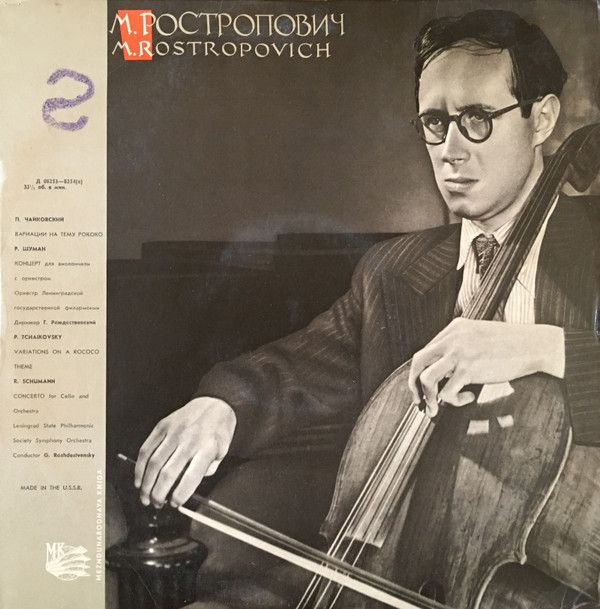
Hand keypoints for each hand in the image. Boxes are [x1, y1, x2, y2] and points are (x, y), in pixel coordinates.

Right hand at [134, 397, 236, 507]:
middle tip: (157, 504)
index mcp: (207, 448)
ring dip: (146, 484)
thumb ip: (206, 471)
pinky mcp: (162, 426)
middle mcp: (189, 440)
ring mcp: (174, 432)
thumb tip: (186, 486)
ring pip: (154, 463)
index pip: (191, 477)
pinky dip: (139, 467)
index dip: (180, 495)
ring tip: (146, 498)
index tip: (175, 504)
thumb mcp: (222, 452)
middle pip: (168, 473)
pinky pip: (146, 449)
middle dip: (159, 494)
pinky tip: (139, 480)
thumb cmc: (218, 430)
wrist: (214, 403)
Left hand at [408, 318, 564, 416]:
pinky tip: (469, 397)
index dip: (419, 372)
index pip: (425, 351)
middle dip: (413, 384)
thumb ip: (460, 345)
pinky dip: (455, 400)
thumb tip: (444, 369)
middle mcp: (452, 338)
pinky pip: (448, 392)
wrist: (534, 345)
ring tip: (436, 408)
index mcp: (454, 328)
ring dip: (428, 397)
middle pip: (417, 361)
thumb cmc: (510, 344)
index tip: (422, 387)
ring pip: (427, 378)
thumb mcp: (479, 335)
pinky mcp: (470, 369)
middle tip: (419, 401)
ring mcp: (459, 353)